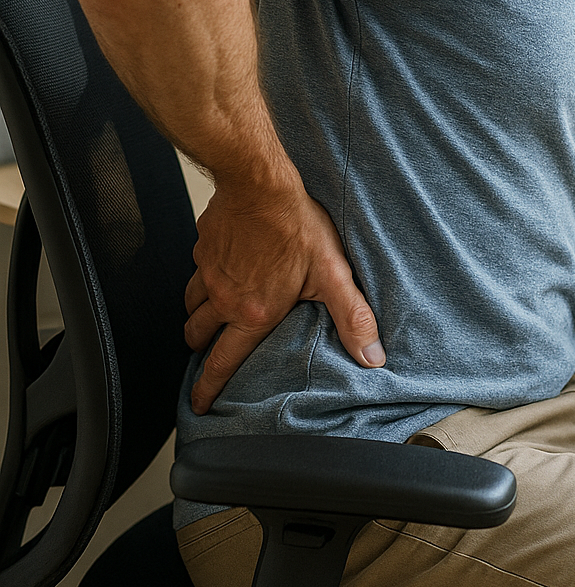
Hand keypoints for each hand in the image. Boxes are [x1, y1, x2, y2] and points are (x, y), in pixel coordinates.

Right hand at [184, 182, 383, 413]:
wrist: (258, 182)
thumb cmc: (296, 226)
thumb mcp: (333, 274)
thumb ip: (352, 317)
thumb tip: (372, 357)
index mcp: (252, 313)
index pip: (223, 361)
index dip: (208, 387)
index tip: (197, 404)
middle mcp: (224, 298)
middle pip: (198, 335)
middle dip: (199, 351)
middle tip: (203, 356)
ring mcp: (209, 272)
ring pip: (190, 304)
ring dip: (196, 317)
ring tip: (205, 320)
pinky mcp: (203, 248)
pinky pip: (195, 271)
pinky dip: (201, 280)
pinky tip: (215, 272)